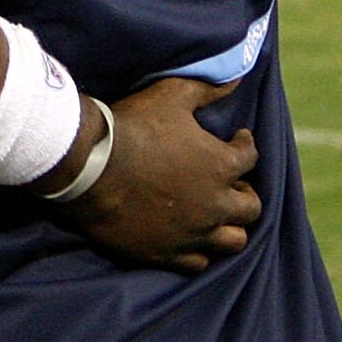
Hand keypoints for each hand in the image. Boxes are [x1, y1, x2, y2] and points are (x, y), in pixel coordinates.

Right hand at [58, 77, 261, 273]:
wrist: (89, 166)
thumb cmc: (134, 127)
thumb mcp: (173, 95)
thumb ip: (208, 89)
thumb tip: (236, 78)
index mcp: (222, 165)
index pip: (251, 157)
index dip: (244, 146)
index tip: (237, 140)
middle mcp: (216, 204)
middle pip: (252, 208)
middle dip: (246, 193)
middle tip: (231, 185)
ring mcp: (193, 233)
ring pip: (232, 241)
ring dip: (230, 227)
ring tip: (217, 216)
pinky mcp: (167, 252)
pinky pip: (198, 263)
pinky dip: (200, 251)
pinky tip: (191, 238)